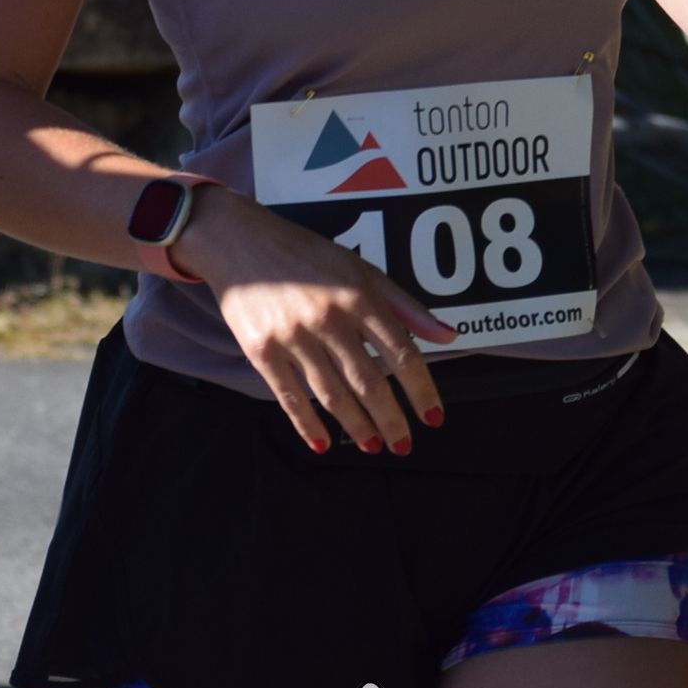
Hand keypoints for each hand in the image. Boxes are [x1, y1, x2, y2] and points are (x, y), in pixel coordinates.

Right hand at [171, 190, 460, 454]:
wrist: (239, 241)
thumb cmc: (305, 256)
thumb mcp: (360, 270)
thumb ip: (405, 305)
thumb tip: (448, 336)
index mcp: (358, 296)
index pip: (401, 353)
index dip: (421, 391)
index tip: (433, 418)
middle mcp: (328, 317)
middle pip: (369, 381)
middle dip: (391, 420)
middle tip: (403, 445)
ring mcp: (292, 336)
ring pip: (332, 394)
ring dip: (357, 426)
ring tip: (372, 446)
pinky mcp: (261, 350)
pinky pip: (289, 396)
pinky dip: (307, 425)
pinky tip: (323, 444)